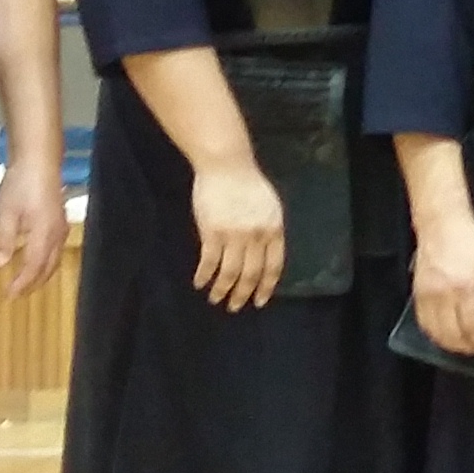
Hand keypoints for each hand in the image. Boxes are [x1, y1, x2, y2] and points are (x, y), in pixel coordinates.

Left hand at [0, 157, 70, 297]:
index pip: (34, 267)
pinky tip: (36, 258)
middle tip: (16, 294)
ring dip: (41, 274)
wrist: (39, 159)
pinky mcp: (60, 220)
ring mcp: (61, 227)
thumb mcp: (5, 212)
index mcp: (43, 234)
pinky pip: (56, 249)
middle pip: (48, 267)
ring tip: (26, 282)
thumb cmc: (20, 183)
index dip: (22, 283)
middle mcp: (57, 235)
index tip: (8, 295)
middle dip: (33, 283)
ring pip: (54, 260)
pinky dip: (46, 261)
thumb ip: (4, 240)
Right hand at [186, 157, 283, 311]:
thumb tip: (265, 256)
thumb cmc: (248, 184)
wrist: (226, 165)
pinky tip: (200, 283)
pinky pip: (209, 262)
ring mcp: (234, 235)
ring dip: (222, 290)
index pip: (273, 266)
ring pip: (230, 273)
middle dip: (243, 294)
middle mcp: (256, 236)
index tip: (259, 301)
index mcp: (273, 230)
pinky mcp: (212, 232)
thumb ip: (269, 231)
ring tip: (215, 299)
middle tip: (235, 307)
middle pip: (251, 274)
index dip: (266, 287)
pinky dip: (205, 275)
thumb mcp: (269, 207)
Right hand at [408, 204, 473, 356]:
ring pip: (435, 332)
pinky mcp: (416, 293)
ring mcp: (427, 295)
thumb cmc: (471, 241)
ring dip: (449, 344)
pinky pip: (422, 322)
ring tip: (461, 346)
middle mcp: (444, 295)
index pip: (472, 326)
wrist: (441, 223)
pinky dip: (433, 333)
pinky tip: (443, 335)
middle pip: (453, 334)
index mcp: (466, 288)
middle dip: (466, 347)